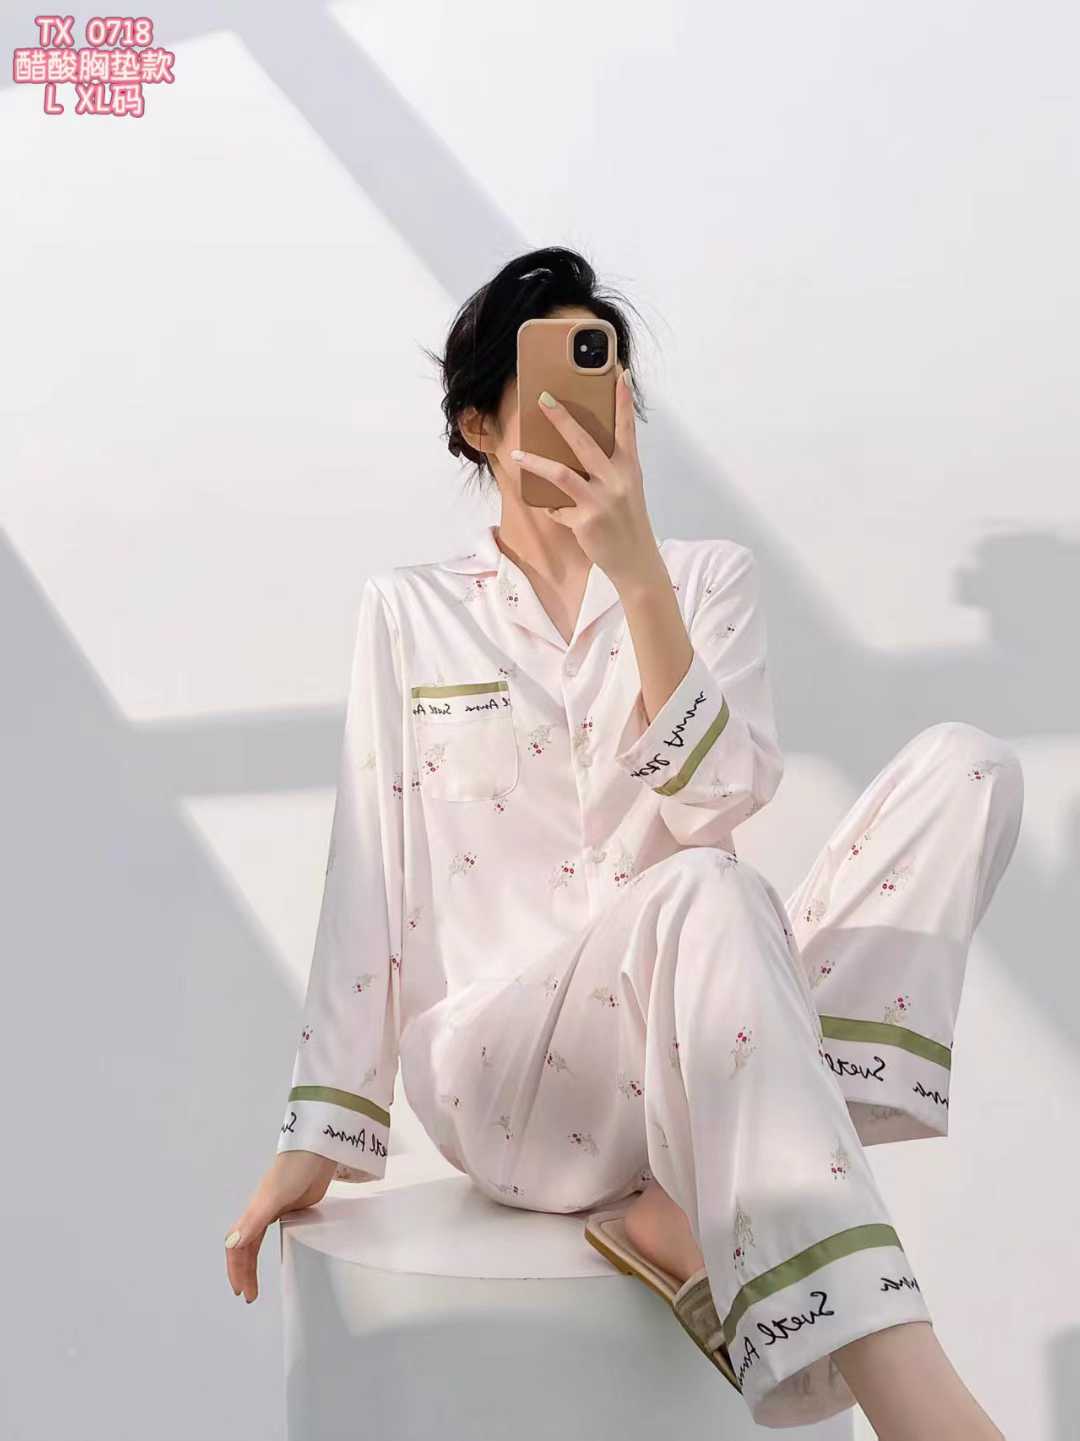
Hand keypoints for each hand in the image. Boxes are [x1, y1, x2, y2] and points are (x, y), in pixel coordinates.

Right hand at [224, 1151, 337, 1303]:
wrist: (318, 1150)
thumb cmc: (294, 1170)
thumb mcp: (272, 1198)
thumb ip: (253, 1221)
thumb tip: (232, 1245)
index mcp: (254, 1212)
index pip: (238, 1247)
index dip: (236, 1269)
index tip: (241, 1290)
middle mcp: (262, 1212)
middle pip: (246, 1247)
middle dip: (244, 1272)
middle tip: (249, 1295)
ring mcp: (278, 1209)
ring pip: (257, 1240)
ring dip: (253, 1262)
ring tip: (256, 1283)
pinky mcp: (294, 1206)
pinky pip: (276, 1231)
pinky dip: (270, 1246)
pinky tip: (279, 1253)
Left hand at [510, 366, 665, 593]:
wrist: (636, 561)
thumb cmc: (628, 521)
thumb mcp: (626, 489)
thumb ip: (609, 469)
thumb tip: (577, 452)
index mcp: (629, 468)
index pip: (626, 428)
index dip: (623, 400)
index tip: (619, 372)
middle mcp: (617, 480)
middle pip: (585, 442)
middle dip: (562, 419)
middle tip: (543, 399)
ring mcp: (601, 500)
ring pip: (562, 473)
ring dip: (536, 462)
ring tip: (517, 454)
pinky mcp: (586, 520)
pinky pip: (558, 507)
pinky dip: (552, 507)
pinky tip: (553, 509)